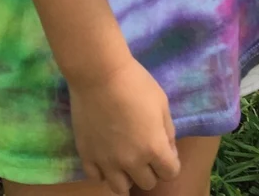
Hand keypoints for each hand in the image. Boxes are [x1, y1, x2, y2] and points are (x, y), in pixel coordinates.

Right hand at [69, 55, 180, 194]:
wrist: (99, 73)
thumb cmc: (135, 82)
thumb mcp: (162, 102)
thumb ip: (168, 130)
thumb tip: (168, 149)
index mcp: (154, 148)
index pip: (171, 173)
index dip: (170, 162)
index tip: (165, 149)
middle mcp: (132, 162)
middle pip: (147, 183)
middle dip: (150, 169)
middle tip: (144, 151)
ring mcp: (107, 161)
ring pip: (121, 188)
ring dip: (127, 176)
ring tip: (125, 159)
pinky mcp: (87, 156)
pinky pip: (97, 178)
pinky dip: (104, 171)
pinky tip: (106, 156)